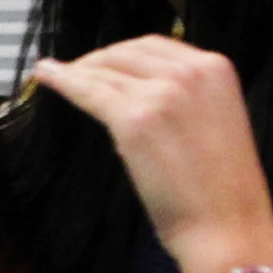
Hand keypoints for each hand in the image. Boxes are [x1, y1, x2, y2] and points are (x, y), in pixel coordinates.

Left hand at [33, 37, 272, 272]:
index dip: (120, 54)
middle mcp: (191, 72)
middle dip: (97, 61)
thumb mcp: (215, 120)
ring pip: (103, 71)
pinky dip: (62, 81)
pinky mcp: (134, 118)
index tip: (101, 63)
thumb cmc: (221, 187)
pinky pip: (87, 91)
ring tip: (55, 75)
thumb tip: (133, 87)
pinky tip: (45, 76)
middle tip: (75, 72)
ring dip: (76, 72)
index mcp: (216, 69)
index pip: (153, 46)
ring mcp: (162, 93)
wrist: (227, 226)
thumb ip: (183, 96)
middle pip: (125, 52)